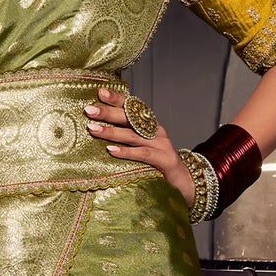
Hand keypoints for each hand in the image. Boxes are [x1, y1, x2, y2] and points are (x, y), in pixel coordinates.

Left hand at [83, 88, 194, 208]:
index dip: (117, 99)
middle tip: (89, 110)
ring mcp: (161, 145)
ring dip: (111, 131)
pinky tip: (111, 150)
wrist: (186, 183)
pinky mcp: (164, 160)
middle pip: (130, 118)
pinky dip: (126, 152)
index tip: (100, 92)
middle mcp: (155, 131)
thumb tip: (99, 133)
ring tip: (92, 129)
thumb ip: (127, 140)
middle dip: (108, 113)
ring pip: (132, 135)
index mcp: (149, 126)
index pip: (132, 108)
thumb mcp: (143, 149)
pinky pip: (143, 154)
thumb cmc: (159, 167)